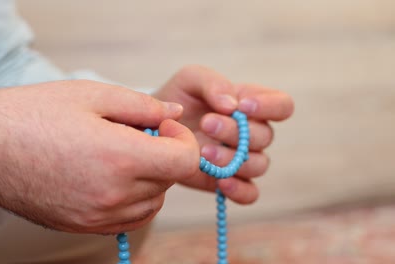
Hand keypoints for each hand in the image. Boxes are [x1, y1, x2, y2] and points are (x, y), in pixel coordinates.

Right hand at [0, 80, 199, 233]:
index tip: (163, 128)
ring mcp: (98, 216)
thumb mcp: (92, 95)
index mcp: (120, 158)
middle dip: (164, 154)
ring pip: (154, 202)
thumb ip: (142, 106)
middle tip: (136, 134)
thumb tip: (174, 114)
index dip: (183, 140)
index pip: (184, 161)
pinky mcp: (85, 226)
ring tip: (122, 155)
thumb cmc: (34, 114)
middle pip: (169, 180)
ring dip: (152, 178)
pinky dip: (135, 199)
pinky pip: (131, 218)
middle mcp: (114, 194)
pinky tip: (114, 177)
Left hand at [154, 65, 293, 203]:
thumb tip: (232, 105)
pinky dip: (239, 190)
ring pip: (258, 164)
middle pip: (265, 136)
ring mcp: (242, 159)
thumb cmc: (178, 98)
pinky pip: (250, 193)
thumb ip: (214, 84)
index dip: (270, 107)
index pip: (282, 106)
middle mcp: (252, 133)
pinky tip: (221, 181)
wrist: (155, 126)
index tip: (242, 107)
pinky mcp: (228, 181)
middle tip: (206, 123)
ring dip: (233, 158)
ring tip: (203, 151)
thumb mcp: (191, 80)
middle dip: (236, 131)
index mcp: (251, 104)